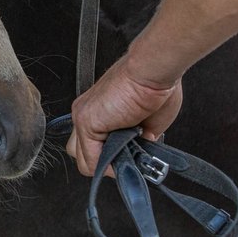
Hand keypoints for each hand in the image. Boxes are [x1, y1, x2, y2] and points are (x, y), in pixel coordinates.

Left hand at [65, 55, 182, 176]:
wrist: (153, 69)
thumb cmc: (156, 85)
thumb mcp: (150, 121)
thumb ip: (140, 138)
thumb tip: (139, 151)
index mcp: (101, 109)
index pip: (93, 143)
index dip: (112, 155)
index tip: (132, 156)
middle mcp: (88, 112)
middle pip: (81, 152)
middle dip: (105, 161)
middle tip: (128, 157)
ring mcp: (83, 116)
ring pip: (82, 158)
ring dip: (106, 165)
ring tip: (128, 156)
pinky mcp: (86, 121)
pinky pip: (89, 160)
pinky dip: (107, 167)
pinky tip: (126, 157)